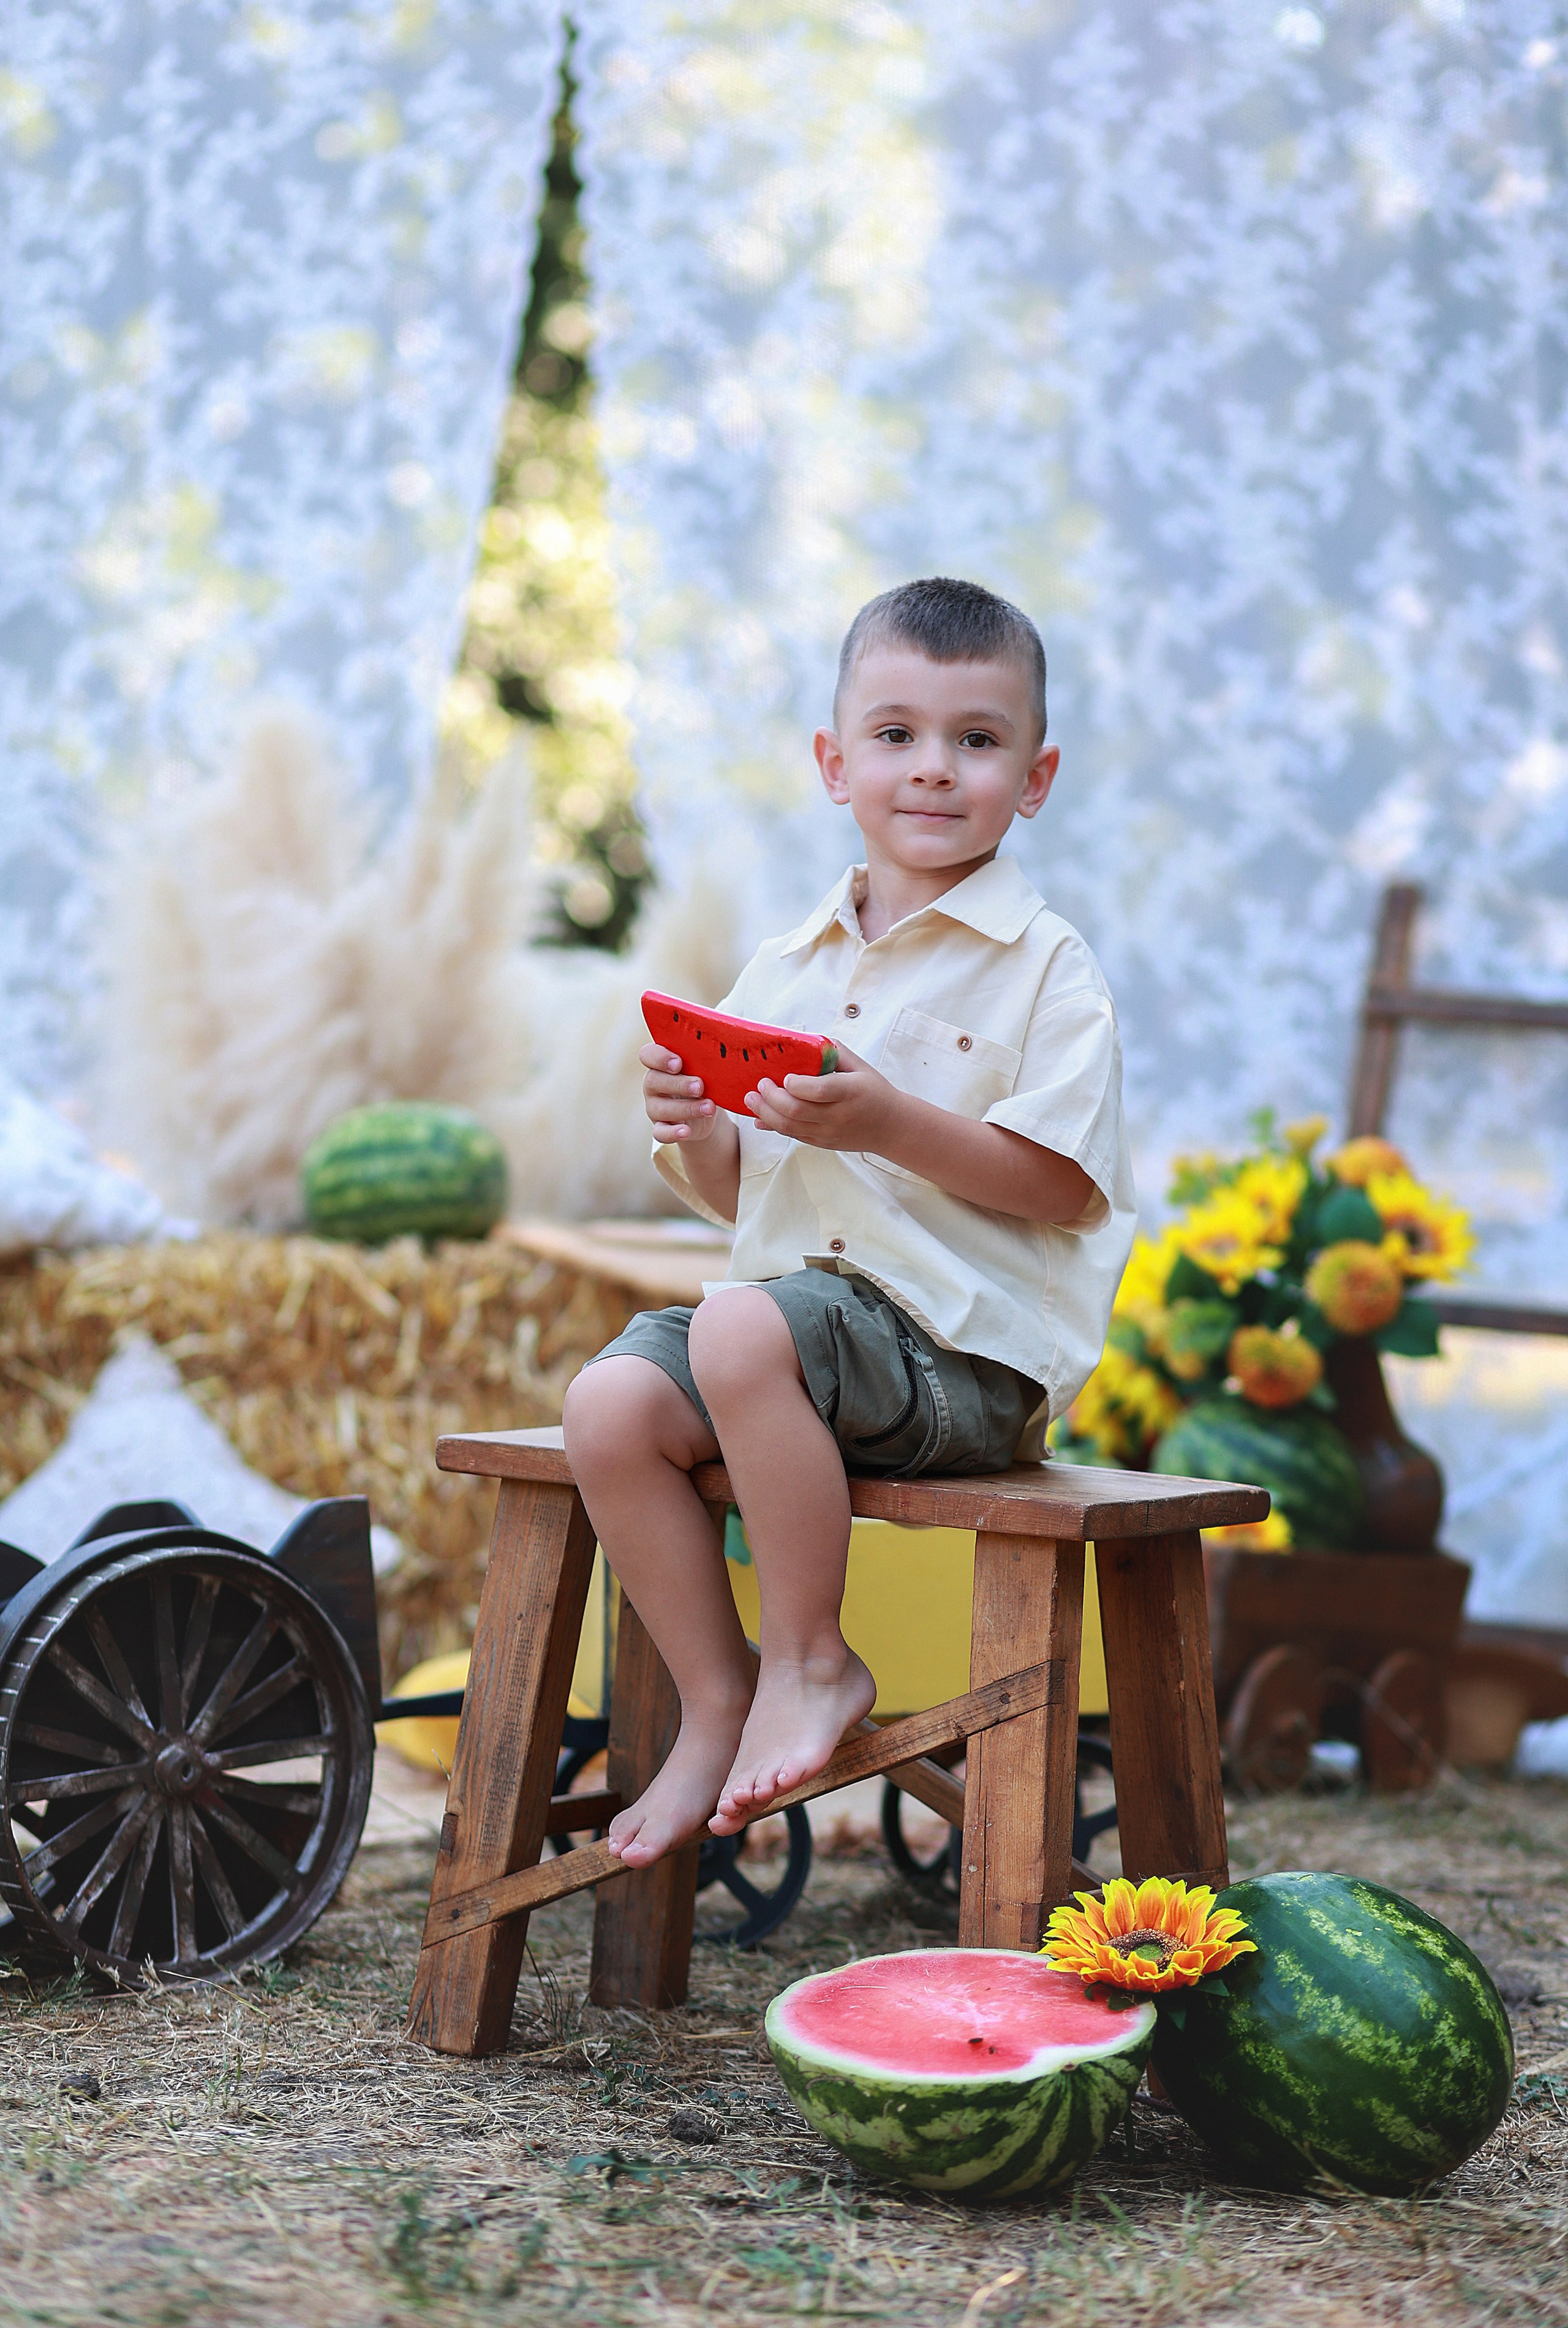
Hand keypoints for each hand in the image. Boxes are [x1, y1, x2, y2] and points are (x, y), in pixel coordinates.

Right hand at [641, 1042, 720, 1143]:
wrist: (706, 1110)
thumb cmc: (703, 1081)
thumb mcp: (704, 1070)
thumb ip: (702, 1064)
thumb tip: (718, 1060)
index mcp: (660, 1064)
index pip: (648, 1055)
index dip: (659, 1057)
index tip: (679, 1063)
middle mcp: (653, 1083)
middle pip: (653, 1080)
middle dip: (678, 1084)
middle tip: (700, 1086)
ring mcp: (654, 1106)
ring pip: (660, 1108)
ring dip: (686, 1108)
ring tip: (708, 1108)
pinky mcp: (660, 1127)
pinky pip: (660, 1132)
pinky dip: (673, 1133)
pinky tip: (686, 1131)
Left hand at [743, 1043, 905, 1152]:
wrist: (891, 1126)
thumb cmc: (874, 1091)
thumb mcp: (860, 1066)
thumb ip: (834, 1052)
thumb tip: (805, 1041)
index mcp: (850, 1092)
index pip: (818, 1091)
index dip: (796, 1085)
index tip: (785, 1077)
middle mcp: (838, 1115)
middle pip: (796, 1111)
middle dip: (771, 1098)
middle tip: (759, 1084)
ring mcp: (829, 1132)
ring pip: (790, 1127)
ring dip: (765, 1113)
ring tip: (750, 1099)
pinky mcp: (822, 1143)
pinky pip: (793, 1136)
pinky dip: (773, 1126)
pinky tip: (759, 1117)